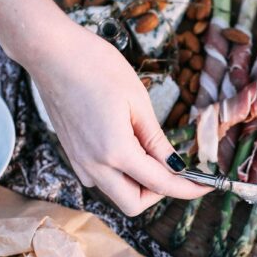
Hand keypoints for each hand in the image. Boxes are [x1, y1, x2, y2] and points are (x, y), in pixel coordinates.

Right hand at [25, 17, 209, 214]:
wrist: (50, 52)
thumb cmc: (93, 66)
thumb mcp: (137, 101)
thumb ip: (156, 141)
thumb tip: (176, 166)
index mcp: (115, 152)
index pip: (160, 184)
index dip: (188, 189)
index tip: (206, 186)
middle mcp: (94, 165)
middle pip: (133, 204)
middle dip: (158, 192)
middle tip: (176, 168)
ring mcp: (79, 162)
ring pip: (116, 192)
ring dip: (139, 183)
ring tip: (152, 149)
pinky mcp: (73, 155)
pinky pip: (102, 177)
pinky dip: (121, 172)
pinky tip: (129, 144)